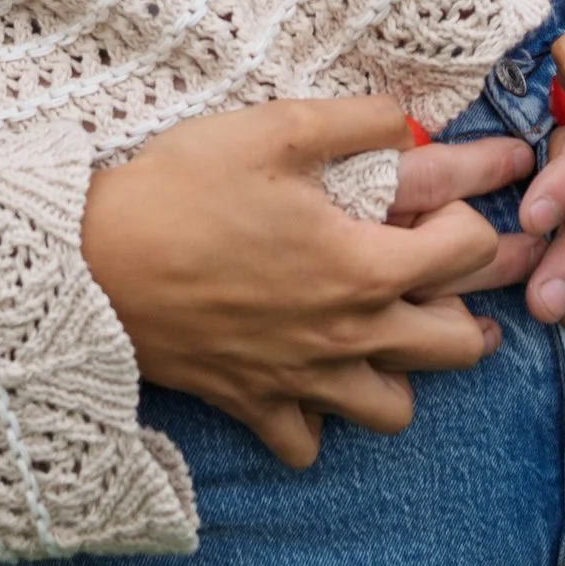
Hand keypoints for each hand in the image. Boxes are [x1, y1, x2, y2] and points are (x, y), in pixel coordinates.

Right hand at [79, 94, 526, 466]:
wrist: (96, 261)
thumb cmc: (185, 188)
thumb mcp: (275, 127)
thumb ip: (357, 120)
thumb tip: (411, 123)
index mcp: (363, 265)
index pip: (468, 252)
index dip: (466, 214)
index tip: (438, 199)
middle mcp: (348, 336)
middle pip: (456, 348)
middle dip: (463, 305)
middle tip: (435, 271)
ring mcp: (302, 382)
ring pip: (395, 412)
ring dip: (401, 373)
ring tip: (381, 330)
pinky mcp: (254, 406)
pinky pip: (308, 445)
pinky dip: (316, 421)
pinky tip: (306, 376)